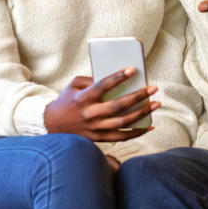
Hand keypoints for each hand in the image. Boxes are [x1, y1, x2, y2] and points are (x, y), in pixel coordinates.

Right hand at [44, 67, 158, 141]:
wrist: (51, 126)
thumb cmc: (66, 101)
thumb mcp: (73, 85)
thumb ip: (92, 80)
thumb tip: (116, 79)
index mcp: (82, 98)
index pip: (102, 86)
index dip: (117, 78)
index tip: (132, 70)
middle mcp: (89, 114)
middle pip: (117, 106)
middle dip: (138, 96)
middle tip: (153, 88)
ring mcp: (94, 128)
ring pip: (122, 122)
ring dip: (142, 113)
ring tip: (156, 104)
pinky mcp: (98, 138)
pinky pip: (121, 137)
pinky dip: (137, 132)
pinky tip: (150, 125)